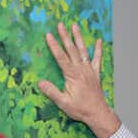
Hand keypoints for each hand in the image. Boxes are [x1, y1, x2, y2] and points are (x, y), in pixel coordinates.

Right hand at [38, 22, 120, 137]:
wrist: (98, 113)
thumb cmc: (80, 109)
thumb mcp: (63, 103)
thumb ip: (52, 92)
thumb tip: (40, 82)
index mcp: (72, 75)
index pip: (61, 57)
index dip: (54, 46)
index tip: (48, 35)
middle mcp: (81, 70)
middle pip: (71, 50)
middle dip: (64, 36)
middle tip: (60, 25)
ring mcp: (89, 70)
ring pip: (83, 51)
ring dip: (78, 38)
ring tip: (74, 26)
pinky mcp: (95, 73)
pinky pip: (97, 59)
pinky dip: (98, 49)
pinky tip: (98, 40)